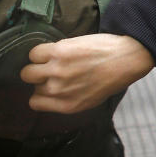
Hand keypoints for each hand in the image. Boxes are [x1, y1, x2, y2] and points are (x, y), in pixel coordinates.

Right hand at [21, 34, 154, 113]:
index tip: (48, 85)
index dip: (40, 93)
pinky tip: (54, 51)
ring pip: (28, 71)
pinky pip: (34, 53)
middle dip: (40, 78)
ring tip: (51, 60)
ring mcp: (57, 71)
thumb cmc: (113, 77)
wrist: (127, 58)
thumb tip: (52, 94)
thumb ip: (70, 99)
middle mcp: (59, 91)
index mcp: (68, 105)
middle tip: (52, 70)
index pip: (35, 103)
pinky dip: (40, 52)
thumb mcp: (92, 98)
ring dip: (37, 65)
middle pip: (32, 86)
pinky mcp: (58, 52)